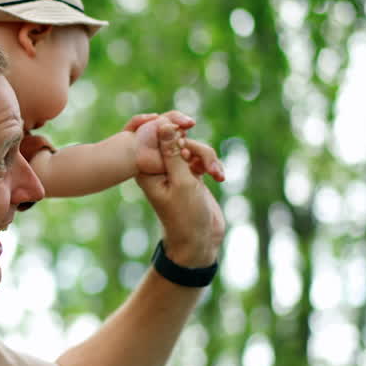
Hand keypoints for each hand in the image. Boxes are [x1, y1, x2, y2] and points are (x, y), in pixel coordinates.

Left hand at [135, 119, 225, 267]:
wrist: (198, 242)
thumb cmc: (186, 216)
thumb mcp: (182, 181)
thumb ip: (173, 152)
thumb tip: (164, 124)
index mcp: (146, 168)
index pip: (153, 134)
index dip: (170, 125)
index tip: (186, 128)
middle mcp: (157, 167)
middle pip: (176, 138)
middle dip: (195, 147)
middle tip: (208, 163)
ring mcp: (174, 170)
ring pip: (192, 147)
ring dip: (207, 158)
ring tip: (217, 175)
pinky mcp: (189, 174)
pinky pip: (201, 158)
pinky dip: (211, 165)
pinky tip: (219, 177)